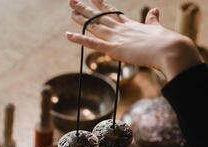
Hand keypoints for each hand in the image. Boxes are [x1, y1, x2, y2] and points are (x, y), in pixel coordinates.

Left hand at [66, 0, 202, 80]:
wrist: (170, 50)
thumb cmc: (166, 41)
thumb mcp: (156, 28)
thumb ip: (152, 20)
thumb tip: (155, 10)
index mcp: (130, 24)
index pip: (112, 12)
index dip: (101, 4)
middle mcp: (120, 28)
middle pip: (99, 16)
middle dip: (85, 8)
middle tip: (72, 0)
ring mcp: (116, 37)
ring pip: (94, 26)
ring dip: (81, 18)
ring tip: (70, 10)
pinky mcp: (114, 49)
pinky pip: (93, 43)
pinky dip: (80, 39)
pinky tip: (68, 35)